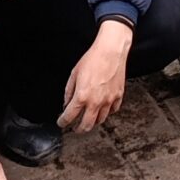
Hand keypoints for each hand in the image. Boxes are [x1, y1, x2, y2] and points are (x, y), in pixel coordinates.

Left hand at [59, 18, 132, 132]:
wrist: (111, 51)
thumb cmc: (93, 59)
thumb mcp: (74, 73)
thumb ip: (69, 91)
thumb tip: (67, 103)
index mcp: (82, 96)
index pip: (69, 116)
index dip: (63, 122)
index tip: (61, 122)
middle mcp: (95, 101)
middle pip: (86, 125)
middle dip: (78, 129)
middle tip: (75, 128)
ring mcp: (108, 100)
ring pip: (100, 120)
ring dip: (93, 122)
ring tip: (89, 119)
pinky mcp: (118, 96)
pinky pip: (112, 110)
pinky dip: (106, 112)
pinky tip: (103, 109)